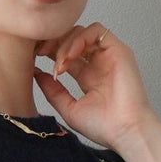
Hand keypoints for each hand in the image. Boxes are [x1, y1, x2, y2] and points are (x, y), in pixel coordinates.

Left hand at [32, 23, 157, 150]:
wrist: (125, 131)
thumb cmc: (104, 127)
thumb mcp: (69, 109)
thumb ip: (53, 91)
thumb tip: (36, 74)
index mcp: (88, 77)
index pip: (66, 54)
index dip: (50, 51)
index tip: (35, 57)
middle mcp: (98, 63)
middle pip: (72, 39)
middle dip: (54, 42)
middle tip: (41, 52)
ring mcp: (108, 55)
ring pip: (81, 32)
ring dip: (65, 44)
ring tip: (59, 64)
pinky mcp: (118, 49)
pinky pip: (96, 30)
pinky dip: (80, 39)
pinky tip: (70, 56)